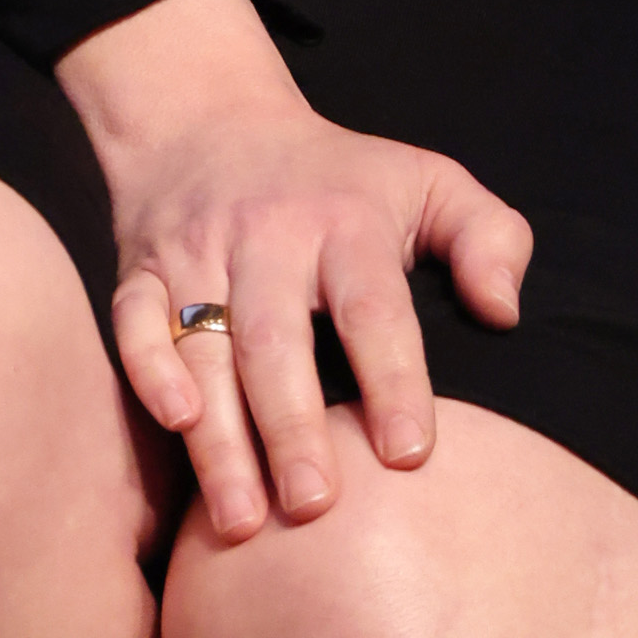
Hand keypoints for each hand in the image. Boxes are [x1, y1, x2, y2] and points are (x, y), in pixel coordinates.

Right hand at [56, 0, 530, 541]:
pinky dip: (148, 372)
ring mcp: (197, 253)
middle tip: (314, 508)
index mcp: (345, 223)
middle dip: (292, 426)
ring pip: (203, 346)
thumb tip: (504, 313)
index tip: (410, 455)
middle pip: (277, 337)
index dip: (393, 380)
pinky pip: (133, 323)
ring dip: (221, 436)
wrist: (207, 116)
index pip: (373, 306)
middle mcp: (267, 237)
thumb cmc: (339, 178)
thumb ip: (488, 238)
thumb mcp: (427, 181)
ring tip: (243, 521)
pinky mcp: (141, 271)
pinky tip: (175, 427)